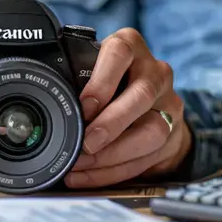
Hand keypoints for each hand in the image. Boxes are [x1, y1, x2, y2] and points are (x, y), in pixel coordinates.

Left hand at [66, 28, 191, 188]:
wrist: (148, 100)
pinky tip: (92, 174)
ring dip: (114, 154)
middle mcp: (155, 71)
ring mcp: (169, 102)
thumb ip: (75, 78)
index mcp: (131, 47)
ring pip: (152, 130)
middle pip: (142, 95)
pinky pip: (149, 156)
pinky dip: (117, 170)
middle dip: (111, 124)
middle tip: (86, 143)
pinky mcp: (174, 132)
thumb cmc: (110, 81)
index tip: (84, 106)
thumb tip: (47, 99)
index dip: (102, 81)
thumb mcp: (93, 69)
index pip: (120, 52)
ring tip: (84, 164)